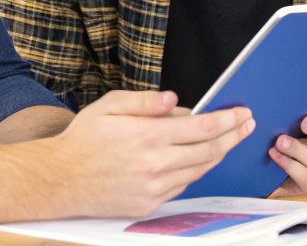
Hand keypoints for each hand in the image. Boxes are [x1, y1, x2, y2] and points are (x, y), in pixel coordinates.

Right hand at [44, 90, 253, 215]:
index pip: (201, 127)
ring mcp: (153, 189)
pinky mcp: (148, 206)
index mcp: (147, 136)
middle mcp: (155, 165)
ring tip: (228, 140)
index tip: (242, 113)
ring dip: (218, 154)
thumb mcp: (109, 106)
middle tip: (247, 125)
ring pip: (198, 170)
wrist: (59, 180)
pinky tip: (200, 160)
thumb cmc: (83, 139)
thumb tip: (175, 101)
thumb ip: (144, 101)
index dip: (227, 120)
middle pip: (208, 150)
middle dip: (232, 136)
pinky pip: (181, 187)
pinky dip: (194, 171)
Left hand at [268, 102, 306, 195]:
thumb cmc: (283, 142)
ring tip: (280, 141)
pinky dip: (288, 164)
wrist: (271, 175)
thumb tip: (284, 92)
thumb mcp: (287, 125)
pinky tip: (274, 154)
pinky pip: (303, 176)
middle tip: (306, 121)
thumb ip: (292, 113)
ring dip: (298, 149)